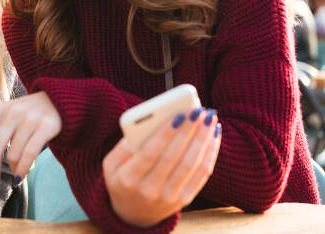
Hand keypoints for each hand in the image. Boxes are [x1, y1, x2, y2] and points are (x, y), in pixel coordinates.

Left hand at [0, 92, 60, 195]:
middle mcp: (14, 112)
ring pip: (13, 154)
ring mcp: (30, 118)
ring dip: (13, 170)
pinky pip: (29, 154)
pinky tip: (19, 178)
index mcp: (2, 110)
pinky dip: (22, 169)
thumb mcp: (12, 121)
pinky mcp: (46, 126)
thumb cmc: (33, 113)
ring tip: (16, 174)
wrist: (65, 101)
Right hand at [103, 107, 220, 227]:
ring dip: (203, 139)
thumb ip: (122, 146)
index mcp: (128, 179)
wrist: (133, 215)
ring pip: (191, 164)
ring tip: (210, 118)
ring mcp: (170, 197)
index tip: (177, 115)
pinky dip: (210, 153)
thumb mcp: (110, 165)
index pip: (149, 153)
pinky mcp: (185, 199)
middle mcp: (150, 190)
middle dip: (188, 131)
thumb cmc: (122, 180)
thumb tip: (144, 126)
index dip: (165, 134)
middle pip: (174, 157)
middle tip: (198, 110)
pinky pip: (202, 174)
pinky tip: (213, 135)